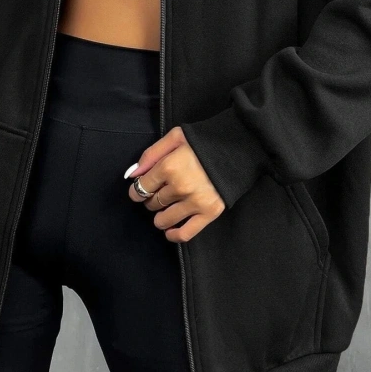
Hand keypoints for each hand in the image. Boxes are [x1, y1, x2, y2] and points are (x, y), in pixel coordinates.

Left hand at [125, 126, 225, 242]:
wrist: (237, 147)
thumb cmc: (204, 140)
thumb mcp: (175, 137)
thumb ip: (151, 155)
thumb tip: (132, 174)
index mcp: (169, 167)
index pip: (141, 188)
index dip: (137, 190)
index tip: (140, 190)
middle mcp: (180, 187)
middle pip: (152, 203)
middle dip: (151, 199)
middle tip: (159, 192)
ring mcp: (195, 202)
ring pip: (164, 219)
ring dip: (160, 216)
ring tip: (165, 208)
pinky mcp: (209, 212)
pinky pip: (185, 233)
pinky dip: (174, 235)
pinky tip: (170, 230)